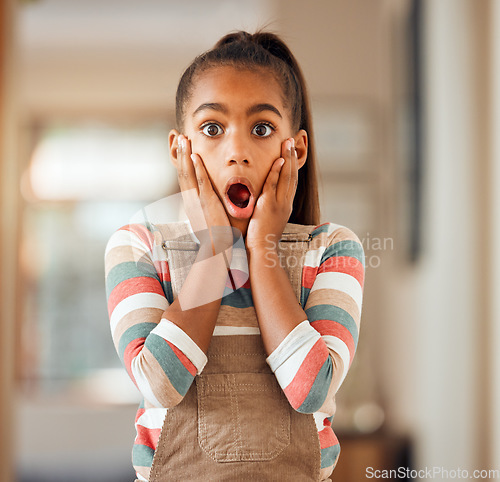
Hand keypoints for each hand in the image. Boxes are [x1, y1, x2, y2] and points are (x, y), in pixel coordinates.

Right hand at [176, 135, 232, 252]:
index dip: (181, 161)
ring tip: (183, 139)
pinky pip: (201, 182)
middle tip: (178, 136)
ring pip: (188, 174)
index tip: (181, 147)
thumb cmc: (216, 235)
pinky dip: (197, 169)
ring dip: (185, 155)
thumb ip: (207, 206)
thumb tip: (208, 199)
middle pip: (182, 172)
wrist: (216, 249)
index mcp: (191, 202)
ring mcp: (197, 201)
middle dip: (179, 153)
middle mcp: (191, 200)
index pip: (184, 178)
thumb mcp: (208, 217)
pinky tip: (195, 156)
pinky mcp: (207, 203)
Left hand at [245, 137, 297, 252]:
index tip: (292, 152)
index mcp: (286, 205)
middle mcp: (286, 203)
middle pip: (292, 175)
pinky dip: (276, 172)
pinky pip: (273, 185)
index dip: (293, 165)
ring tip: (288, 144)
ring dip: (287, 159)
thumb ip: (268, 207)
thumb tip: (264, 199)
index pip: (291, 181)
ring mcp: (279, 204)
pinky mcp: (269, 205)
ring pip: (286, 177)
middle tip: (292, 140)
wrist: (262, 250)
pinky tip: (278, 160)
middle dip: (293, 156)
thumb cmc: (261, 237)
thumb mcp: (268, 219)